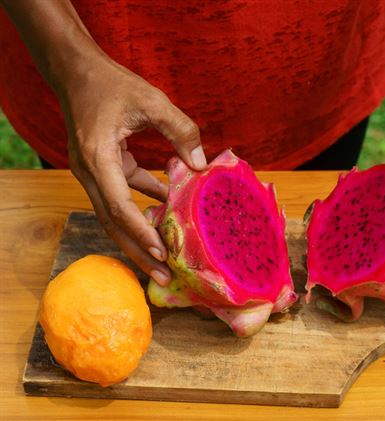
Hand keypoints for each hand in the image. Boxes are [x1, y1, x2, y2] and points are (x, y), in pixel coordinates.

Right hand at [58, 57, 206, 284]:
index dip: (140, 231)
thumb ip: (180, 130)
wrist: (76, 70)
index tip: (161, 251)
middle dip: (139, 252)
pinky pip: (122, 195)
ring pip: (115, 214)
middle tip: (164, 277)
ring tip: (165, 260)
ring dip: (140, 236)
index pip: (118, 204)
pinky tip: (168, 213)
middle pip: (113, 222)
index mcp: (97, 156)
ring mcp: (92, 172)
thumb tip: (200, 166)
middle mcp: (89, 171)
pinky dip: (142, 207)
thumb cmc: (111, 82)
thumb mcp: (151, 100)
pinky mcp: (101, 168)